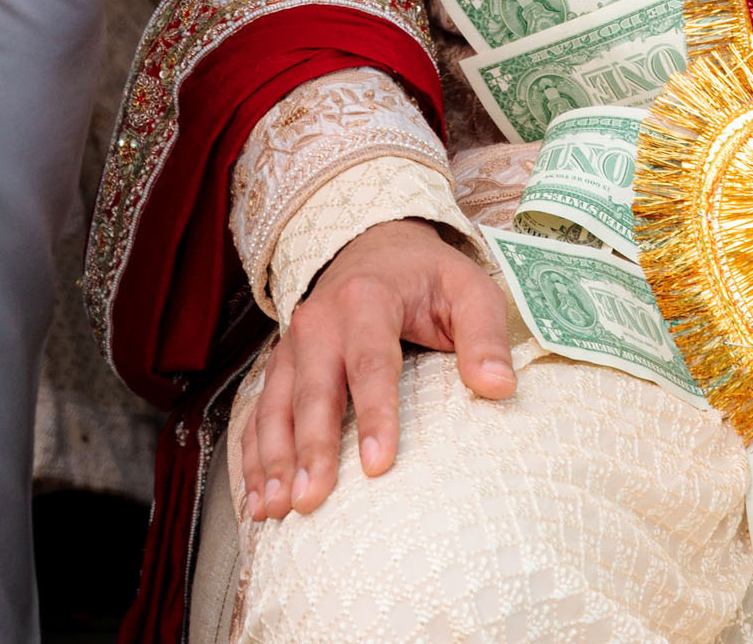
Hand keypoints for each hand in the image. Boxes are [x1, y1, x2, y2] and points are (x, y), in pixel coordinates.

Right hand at [240, 216, 513, 518]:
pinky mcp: (280, 365)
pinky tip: (258, 499)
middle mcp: (320, 319)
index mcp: (368, 297)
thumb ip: (485, 333)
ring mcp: (293, 344)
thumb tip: (499, 386)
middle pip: (315, 389)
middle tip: (312, 501)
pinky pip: (259, 412)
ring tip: (276, 510)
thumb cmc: (427, 276)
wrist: (373, 243)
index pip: (371, 361)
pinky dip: (254, 456)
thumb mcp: (468, 287)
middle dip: (312, 447)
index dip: (374, 414)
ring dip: (274, 459)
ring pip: (276, 405)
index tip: (377, 465)